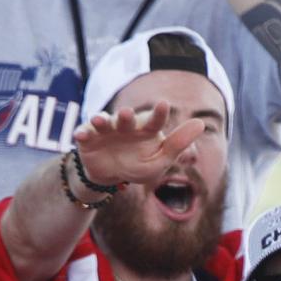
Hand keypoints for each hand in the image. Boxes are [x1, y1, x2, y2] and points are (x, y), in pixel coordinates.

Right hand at [72, 100, 201, 190]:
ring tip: (99, 120)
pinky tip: (80, 135)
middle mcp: (126, 125)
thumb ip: (178, 144)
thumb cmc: (138, 165)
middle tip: (126, 114)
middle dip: (125, 116)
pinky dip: (82, 133)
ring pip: (104, 122)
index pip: (154, 120)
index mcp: (146, 129)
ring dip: (102, 120)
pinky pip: (85, 133)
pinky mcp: (89, 137)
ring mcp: (107, 130)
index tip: (164, 105)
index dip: (158, 113)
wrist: (111, 176)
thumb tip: (201, 123)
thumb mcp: (159, 160)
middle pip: (126, 119)